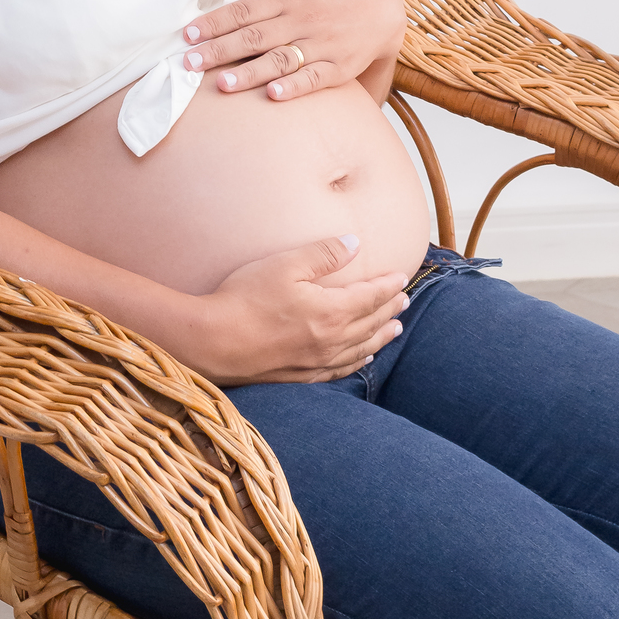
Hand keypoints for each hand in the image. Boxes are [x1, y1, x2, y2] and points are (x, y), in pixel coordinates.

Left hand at [183, 0, 406, 103]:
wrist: (385, 4)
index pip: (243, 10)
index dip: (215, 22)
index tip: (188, 34)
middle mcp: (301, 19)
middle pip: (255, 36)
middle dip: (220, 50)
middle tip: (190, 63)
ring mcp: (321, 44)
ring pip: (281, 59)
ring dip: (250, 72)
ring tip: (222, 84)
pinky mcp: (339, 66)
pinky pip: (314, 77)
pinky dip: (294, 86)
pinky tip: (273, 94)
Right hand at [195, 236, 409, 385]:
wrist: (213, 342)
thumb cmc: (245, 297)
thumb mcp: (284, 265)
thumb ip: (323, 254)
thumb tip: (355, 243)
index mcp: (330, 311)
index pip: (370, 296)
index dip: (388, 286)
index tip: (402, 277)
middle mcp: (330, 339)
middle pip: (370, 323)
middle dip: (390, 310)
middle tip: (405, 301)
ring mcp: (316, 361)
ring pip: (361, 348)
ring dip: (381, 336)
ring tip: (395, 329)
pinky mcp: (300, 374)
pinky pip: (341, 370)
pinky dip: (358, 362)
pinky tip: (363, 359)